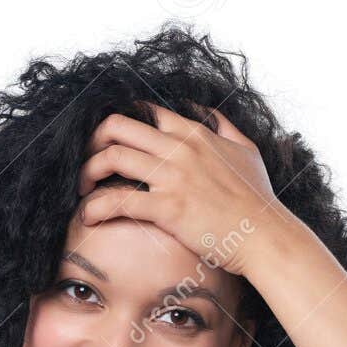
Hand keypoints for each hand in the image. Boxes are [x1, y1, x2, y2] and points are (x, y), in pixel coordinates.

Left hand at [76, 104, 294, 278]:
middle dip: (92, 142)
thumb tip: (206, 112)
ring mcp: (172, 176)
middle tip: (85, 165)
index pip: (143, 112)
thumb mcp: (246, 151)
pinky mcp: (167, 207)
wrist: (265, 235)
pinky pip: (118, 200)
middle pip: (117, 126)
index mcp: (193, 133)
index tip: (106, 145)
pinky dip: (95, 207)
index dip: (117, 126)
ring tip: (81, 190)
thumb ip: (223, 127)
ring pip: (112, 157)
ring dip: (87, 172)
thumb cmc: (257, 199)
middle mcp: (179, 148)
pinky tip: (88, 217)